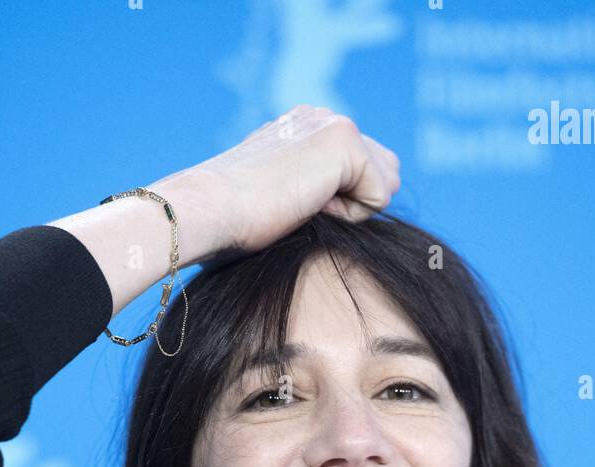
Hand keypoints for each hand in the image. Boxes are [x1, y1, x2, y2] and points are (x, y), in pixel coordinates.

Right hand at [154, 106, 400, 263]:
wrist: (209, 210)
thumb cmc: (231, 222)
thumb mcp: (278, 200)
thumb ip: (311, 191)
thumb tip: (337, 203)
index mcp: (303, 128)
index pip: (362, 170)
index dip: (338, 205)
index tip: (290, 205)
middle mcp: (321, 117)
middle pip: (383, 172)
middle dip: (353, 204)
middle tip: (300, 208)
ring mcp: (333, 123)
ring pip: (384, 184)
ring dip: (351, 210)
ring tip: (303, 206)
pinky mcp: (345, 141)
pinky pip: (379, 198)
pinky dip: (348, 215)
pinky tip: (306, 204)